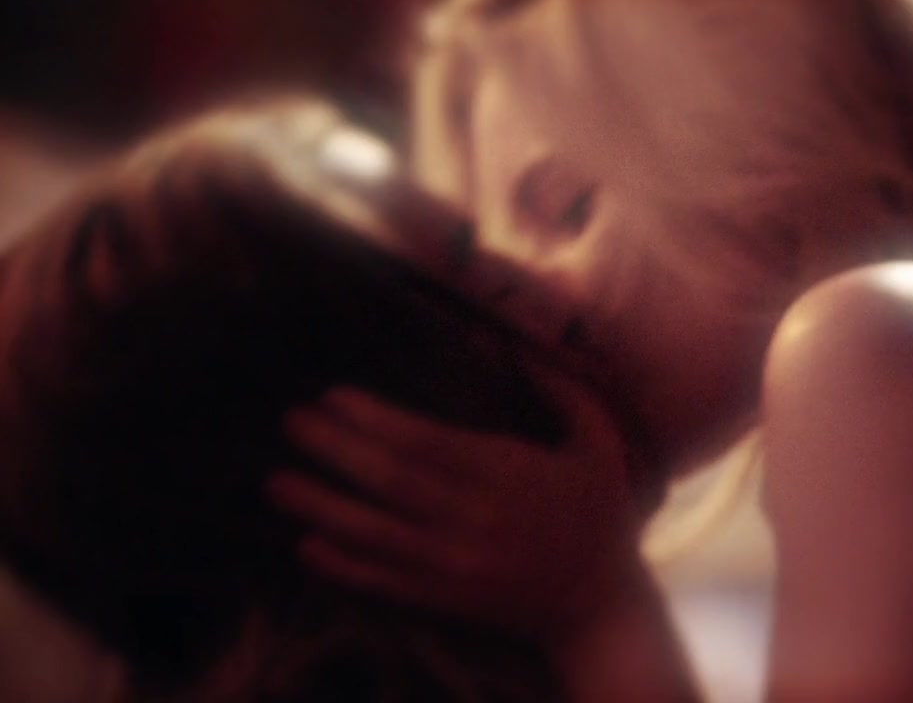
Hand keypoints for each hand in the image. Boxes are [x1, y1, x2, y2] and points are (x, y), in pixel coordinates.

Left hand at [268, 363, 642, 639]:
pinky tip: (307, 546)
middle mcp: (479, 518)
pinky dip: (345, 566)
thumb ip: (562, 391)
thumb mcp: (598, 442)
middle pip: (393, 481)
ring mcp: (460, 564)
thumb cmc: (599, 512)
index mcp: (511, 473)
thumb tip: (514, 341)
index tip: (333, 395)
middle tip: (291, 422)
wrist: (601, 604)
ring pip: (379, 534)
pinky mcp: (449, 599)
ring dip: (323, 508)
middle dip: (335, 450)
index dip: (375, 419)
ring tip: (277, 483)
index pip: (428, 442)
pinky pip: (388, 581)